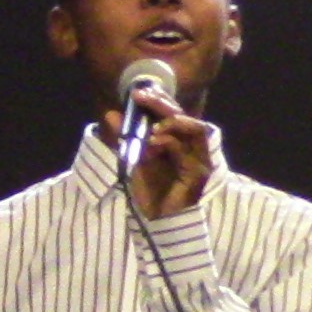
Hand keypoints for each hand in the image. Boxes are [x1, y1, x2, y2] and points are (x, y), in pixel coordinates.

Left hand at [101, 87, 212, 219]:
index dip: (158, 99)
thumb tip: (110, 114)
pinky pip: (189, 148)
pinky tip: (153, 142)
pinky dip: (170, 141)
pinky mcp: (200, 171)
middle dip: (161, 103)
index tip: (137, 93)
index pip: (171, 112)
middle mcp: (190, 146)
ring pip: (194, 127)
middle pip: (182, 115)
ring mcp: (198, 158)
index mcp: (176, 139)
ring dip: (172, 121)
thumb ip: (125, 137)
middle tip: (140, 97)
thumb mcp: (133, 158)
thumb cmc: (149, 190)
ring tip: (152, 126)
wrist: (157, 219)